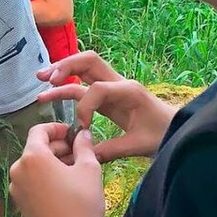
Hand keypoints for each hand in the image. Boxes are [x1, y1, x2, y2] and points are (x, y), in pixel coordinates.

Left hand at [10, 124, 104, 216]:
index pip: (39, 131)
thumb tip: (82, 133)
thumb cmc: (83, 203)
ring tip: (76, 169)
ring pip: (34, 165)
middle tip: (80, 152)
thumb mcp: (89, 169)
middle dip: (58, 146)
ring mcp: (16, 188)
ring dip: (52, 162)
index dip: (56, 128)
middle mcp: (18, 169)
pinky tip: (65, 186)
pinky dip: (45, 177)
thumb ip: (83, 145)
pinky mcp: (20, 203)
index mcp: (32, 157)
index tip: (73, 133)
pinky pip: (31, 181)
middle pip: (36, 148)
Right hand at [37, 52, 175, 161]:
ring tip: (40, 79)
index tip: (83, 128)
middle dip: (65, 66)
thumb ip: (111, 149)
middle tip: (46, 79)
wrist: (175, 129)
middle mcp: (119, 83)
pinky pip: (85, 83)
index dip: (84, 107)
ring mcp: (113, 86)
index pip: (97, 89)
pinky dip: (68, 83)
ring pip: (84, 68)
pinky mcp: (108, 95)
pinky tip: (52, 90)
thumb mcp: (138, 145)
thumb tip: (84, 155)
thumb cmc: (162, 135)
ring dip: (62, 70)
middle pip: (88, 61)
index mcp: (128, 91)